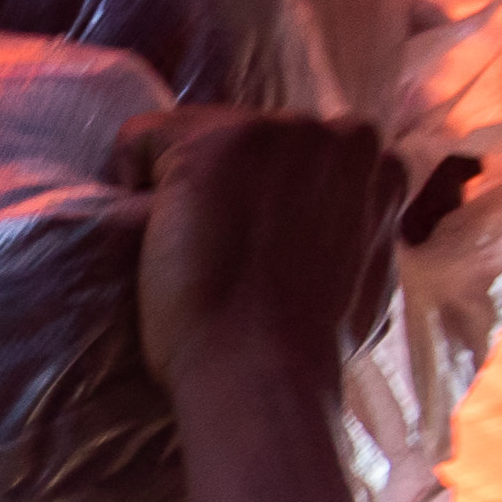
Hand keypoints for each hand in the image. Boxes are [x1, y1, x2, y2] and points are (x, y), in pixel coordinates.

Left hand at [112, 110, 412, 400]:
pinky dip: (127, 181)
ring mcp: (272, 133)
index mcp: (374, 164)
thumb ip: (355, 233)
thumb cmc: (312, 347)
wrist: (265, 369)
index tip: (250, 245)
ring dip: (180, 185)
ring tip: (183, 248)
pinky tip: (149, 235)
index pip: (297, 154)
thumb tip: (348, 231)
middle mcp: (330, 132)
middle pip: (249, 137)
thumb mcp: (366, 278)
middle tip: (215, 251)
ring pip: (195, 135)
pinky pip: (139, 141)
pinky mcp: (210, 146)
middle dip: (227, 184)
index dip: (263, 197)